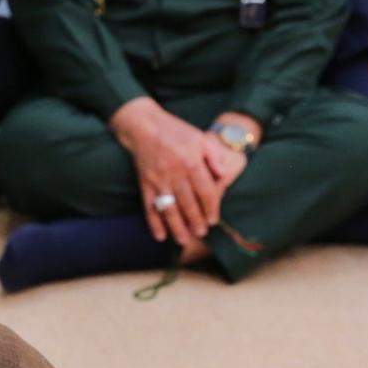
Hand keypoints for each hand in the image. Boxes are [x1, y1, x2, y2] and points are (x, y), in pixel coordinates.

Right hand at [109, 98, 242, 245]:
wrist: (144, 126)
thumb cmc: (175, 131)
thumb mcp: (200, 138)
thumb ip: (214, 156)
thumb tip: (223, 174)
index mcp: (191, 162)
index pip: (205, 191)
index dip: (211, 207)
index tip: (214, 219)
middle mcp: (175, 174)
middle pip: (188, 203)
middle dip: (196, 221)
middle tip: (202, 233)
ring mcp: (158, 181)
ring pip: (169, 209)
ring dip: (177, 227)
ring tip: (184, 240)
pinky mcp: (145, 184)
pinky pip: (149, 207)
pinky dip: (154, 223)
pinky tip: (160, 236)